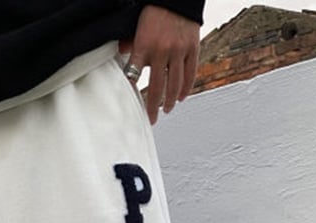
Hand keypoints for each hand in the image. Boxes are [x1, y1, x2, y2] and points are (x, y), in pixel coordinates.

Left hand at [119, 5, 200, 123]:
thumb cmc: (154, 9)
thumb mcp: (136, 26)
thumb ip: (130, 44)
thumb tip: (122, 59)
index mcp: (144, 45)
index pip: (134, 76)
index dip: (132, 93)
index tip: (131, 107)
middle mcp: (162, 51)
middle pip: (156, 88)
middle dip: (152, 107)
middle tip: (151, 119)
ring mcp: (179, 51)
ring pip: (174, 85)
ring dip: (170, 101)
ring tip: (166, 110)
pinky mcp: (193, 48)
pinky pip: (190, 74)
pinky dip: (186, 89)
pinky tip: (181, 97)